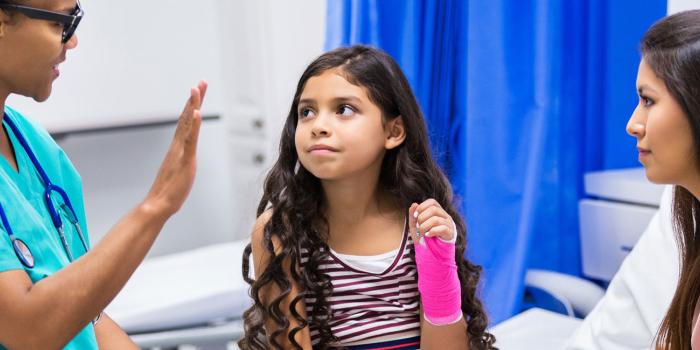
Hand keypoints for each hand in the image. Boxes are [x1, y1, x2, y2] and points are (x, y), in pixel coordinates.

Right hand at [142, 81, 207, 216]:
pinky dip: (193, 125)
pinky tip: (196, 112)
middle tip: (201, 82)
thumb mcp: (180, 172)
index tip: (197, 91)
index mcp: (177, 147)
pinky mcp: (185, 160)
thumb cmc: (169, 191)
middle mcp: (177, 145)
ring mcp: (180, 151)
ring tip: (196, 89)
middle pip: (186, 117)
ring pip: (187, 124)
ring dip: (192, 105)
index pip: (186, 122)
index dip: (192, 106)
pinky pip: (190, 140)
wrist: (158, 204)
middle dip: (194, 99)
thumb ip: (181, 162)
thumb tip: (183, 160)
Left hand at [409, 199, 461, 324]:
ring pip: (436, 218)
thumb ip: (413, 216)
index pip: (431, 202)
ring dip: (425, 225)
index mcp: (437, 213)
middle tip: (418, 228)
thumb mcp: (415, 228)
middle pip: (433, 209)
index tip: (415, 217)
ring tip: (422, 234)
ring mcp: (449, 224)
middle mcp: (445, 216)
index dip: (422, 207)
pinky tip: (428, 236)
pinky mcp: (451, 234)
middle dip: (422, 218)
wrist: (433, 258)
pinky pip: (442, 227)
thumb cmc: (425, 241)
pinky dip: (432, 230)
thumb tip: (414, 204)